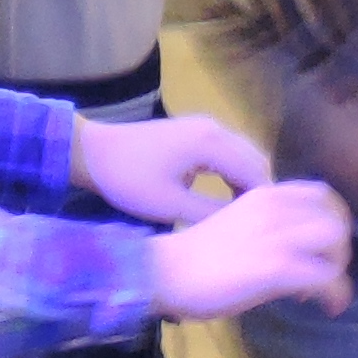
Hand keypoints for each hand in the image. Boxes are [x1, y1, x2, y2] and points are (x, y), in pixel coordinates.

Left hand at [72, 111, 269, 226]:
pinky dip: (235, 171)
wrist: (93, 152)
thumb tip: (242, 228)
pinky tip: (229, 196)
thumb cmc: (128, 180)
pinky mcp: (196, 130)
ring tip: (246, 214)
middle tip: (259, 226)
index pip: (254, 173)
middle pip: (255, 159)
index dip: (262, 202)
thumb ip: (210, 214)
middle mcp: (214, 128)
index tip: (264, 231)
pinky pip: (229, 150)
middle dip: (259, 190)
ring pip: (244, 153)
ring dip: (248, 180)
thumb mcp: (169, 206)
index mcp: (210, 144)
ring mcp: (205, 126)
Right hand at [148, 177, 349, 319]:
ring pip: (335, 243)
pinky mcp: (277, 268)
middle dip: (340, 247)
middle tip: (328, 269)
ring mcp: (278, 238)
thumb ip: (268, 225)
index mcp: (266, 195)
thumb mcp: (239, 223)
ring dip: (338, 267)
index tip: (326, 243)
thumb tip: (297, 248)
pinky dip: (335, 294)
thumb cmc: (195, 254)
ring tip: (326, 288)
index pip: (321, 194)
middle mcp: (276, 209)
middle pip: (335, 219)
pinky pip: (325, 278)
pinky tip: (327, 307)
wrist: (166, 272)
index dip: (334, 218)